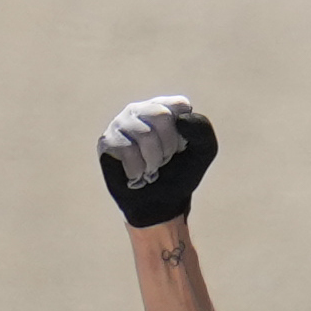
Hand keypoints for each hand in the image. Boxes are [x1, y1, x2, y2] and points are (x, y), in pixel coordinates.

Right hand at [97, 94, 216, 229]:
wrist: (159, 205)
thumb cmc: (180, 174)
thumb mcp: (203, 150)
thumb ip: (201, 127)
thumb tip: (180, 118)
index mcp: (164, 107)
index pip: (179, 105)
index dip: (183, 132)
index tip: (180, 149)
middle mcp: (140, 110)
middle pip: (161, 115)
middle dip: (168, 146)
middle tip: (164, 161)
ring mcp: (121, 124)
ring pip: (145, 134)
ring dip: (153, 161)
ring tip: (150, 168)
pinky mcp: (107, 141)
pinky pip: (127, 149)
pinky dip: (137, 169)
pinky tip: (136, 173)